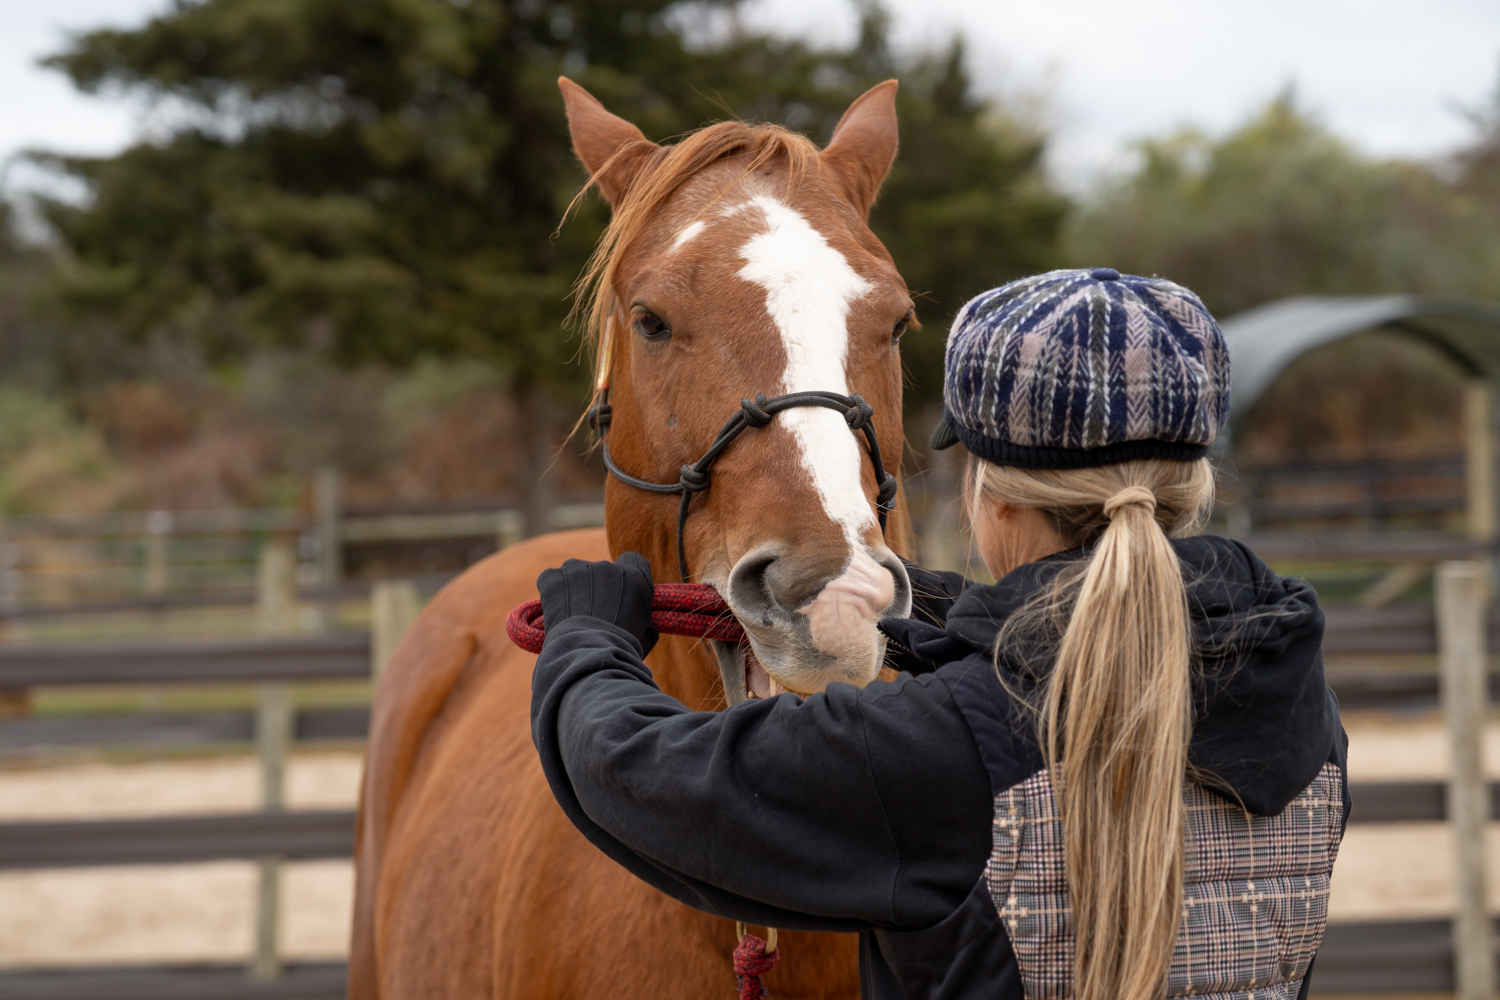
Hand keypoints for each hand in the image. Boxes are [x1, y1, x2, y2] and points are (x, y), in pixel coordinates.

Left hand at [536, 552, 656, 652]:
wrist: (588, 654)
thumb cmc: (621, 649)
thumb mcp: (646, 634)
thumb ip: (643, 619)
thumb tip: (643, 622)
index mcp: (635, 577)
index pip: (632, 561)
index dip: (626, 575)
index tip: (620, 591)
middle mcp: (607, 567)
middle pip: (601, 570)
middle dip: (597, 586)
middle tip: (593, 611)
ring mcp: (579, 569)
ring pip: (575, 571)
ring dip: (574, 587)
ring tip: (571, 613)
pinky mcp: (554, 578)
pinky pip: (551, 578)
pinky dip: (551, 590)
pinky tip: (554, 610)